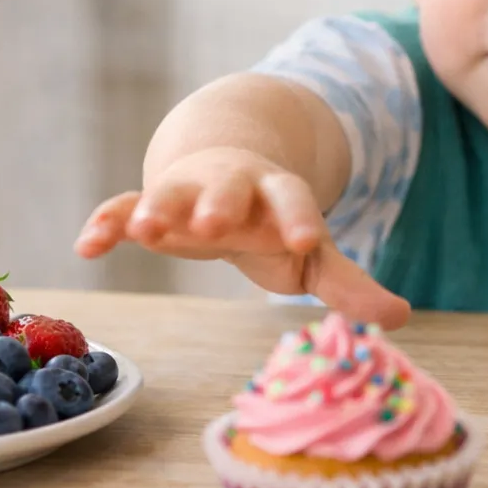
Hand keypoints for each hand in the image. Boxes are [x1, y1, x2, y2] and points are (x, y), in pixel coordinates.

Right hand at [73, 147, 410, 328]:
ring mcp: (186, 191)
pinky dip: (105, 224)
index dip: (300, 218)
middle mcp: (231, 186)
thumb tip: (401, 317)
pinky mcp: (147, 203)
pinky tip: (86, 247)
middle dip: (222, 202)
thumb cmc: (272, 222)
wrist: (223, 170)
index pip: (293, 199)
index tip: (307, 239)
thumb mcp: (309, 251)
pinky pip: (121, 208)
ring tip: (142, 231)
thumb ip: (347, 283)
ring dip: (156, 208)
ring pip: (169, 192)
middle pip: (228, 187)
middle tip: (214, 222)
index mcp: (277, 195)